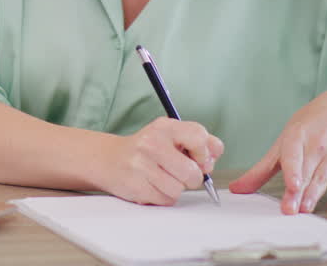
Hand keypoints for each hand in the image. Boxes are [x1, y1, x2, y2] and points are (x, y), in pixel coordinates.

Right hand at [96, 117, 223, 205]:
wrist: (111, 159)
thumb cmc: (148, 149)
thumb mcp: (171, 135)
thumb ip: (197, 141)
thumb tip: (215, 154)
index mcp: (165, 127)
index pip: (199, 136)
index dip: (205, 153)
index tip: (199, 158)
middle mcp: (152, 143)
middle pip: (192, 172)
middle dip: (192, 178)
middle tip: (180, 173)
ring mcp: (142, 165)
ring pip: (179, 189)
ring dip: (176, 188)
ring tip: (163, 178)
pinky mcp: (136, 186)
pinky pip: (166, 200)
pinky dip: (164, 197)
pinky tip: (153, 185)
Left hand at [228, 91, 326, 213]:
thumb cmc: (307, 129)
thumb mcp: (283, 142)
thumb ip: (261, 169)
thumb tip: (236, 189)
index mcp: (297, 137)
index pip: (293, 155)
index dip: (292, 170)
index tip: (291, 185)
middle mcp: (317, 145)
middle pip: (306, 172)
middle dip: (298, 191)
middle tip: (289, 210)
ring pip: (323, 178)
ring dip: (314, 194)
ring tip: (305, 209)